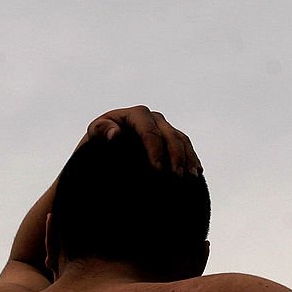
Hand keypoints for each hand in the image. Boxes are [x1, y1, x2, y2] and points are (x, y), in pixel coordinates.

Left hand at [80, 105, 201, 176]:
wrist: (107, 146)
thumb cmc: (99, 141)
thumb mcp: (94, 136)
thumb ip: (101, 132)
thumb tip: (114, 133)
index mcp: (135, 114)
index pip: (149, 131)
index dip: (155, 150)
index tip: (157, 169)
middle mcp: (153, 117)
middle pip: (170, 135)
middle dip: (175, 156)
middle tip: (176, 177)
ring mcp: (165, 127)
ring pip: (182, 140)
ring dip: (188, 159)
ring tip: (190, 177)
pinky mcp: (172, 137)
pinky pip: (186, 146)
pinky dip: (192, 158)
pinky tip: (196, 172)